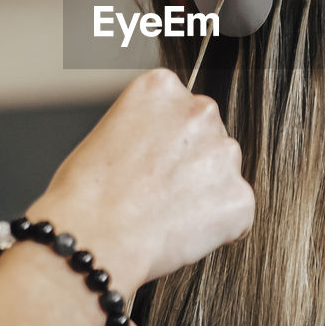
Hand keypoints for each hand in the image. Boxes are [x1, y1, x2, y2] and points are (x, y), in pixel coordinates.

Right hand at [28, 69, 252, 290]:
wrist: (93, 237)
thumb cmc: (85, 194)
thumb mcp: (107, 134)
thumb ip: (146, 130)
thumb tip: (163, 152)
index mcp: (162, 87)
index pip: (181, 109)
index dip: (165, 143)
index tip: (150, 162)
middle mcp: (200, 110)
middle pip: (208, 136)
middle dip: (191, 163)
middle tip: (158, 193)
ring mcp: (224, 153)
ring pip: (224, 174)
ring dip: (205, 194)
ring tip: (164, 216)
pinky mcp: (239, 197)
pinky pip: (236, 214)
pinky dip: (217, 229)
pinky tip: (181, 234)